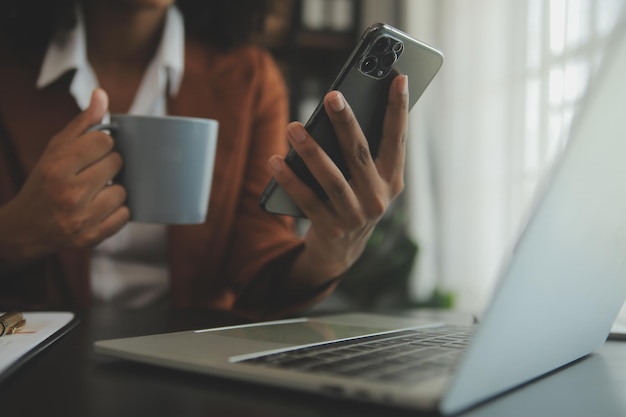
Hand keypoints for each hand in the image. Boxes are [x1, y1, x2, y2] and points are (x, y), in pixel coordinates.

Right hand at [0, 89, 128, 265]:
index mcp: (57, 168)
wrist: (27, 227)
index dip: (102, 145)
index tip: (92, 153)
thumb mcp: (56, 150)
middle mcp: (69, 194)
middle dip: (108, 166)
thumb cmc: (46, 182)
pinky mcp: (92, 238)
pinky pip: (125, 215)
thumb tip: (101, 95)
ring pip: (123, 191)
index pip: (104, 141)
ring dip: (113, 191)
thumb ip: (82, 124)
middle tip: (91, 174)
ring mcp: (81, 219)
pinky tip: (98, 210)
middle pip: (116, 164)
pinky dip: (116, 212)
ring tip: (94, 193)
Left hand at [269, 74, 408, 281]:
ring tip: (293, 128)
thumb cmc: (352, 200)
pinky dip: (289, 179)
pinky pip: (306, 200)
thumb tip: (342, 110)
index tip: (399, 78)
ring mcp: (355, 216)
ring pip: (331, 178)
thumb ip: (363, 152)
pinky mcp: (331, 229)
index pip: (398, 139)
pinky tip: (274, 160)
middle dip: (346, 123)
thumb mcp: (367, 180)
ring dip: (311, 151)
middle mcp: (378, 198)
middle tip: (332, 96)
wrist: (341, 252)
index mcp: (392, 180)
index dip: (399, 109)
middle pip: (360, 154)